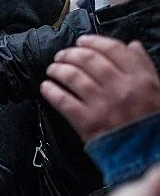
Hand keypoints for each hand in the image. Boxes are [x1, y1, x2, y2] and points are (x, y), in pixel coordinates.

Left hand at [41, 35, 159, 142]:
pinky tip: (46, 87)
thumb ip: (145, 67)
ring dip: (58, 69)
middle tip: (62, 55)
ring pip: (73, 77)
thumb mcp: (157, 91)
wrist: (144, 155)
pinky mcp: (87, 121)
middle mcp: (121, 88)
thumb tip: (132, 45)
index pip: (113, 49)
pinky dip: (51, 91)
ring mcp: (103, 104)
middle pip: (89, 60)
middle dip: (71, 54)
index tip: (82, 41)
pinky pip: (63, 100)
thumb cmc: (149, 123)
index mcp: (140, 79)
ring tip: (53, 69)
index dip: (93, 42)